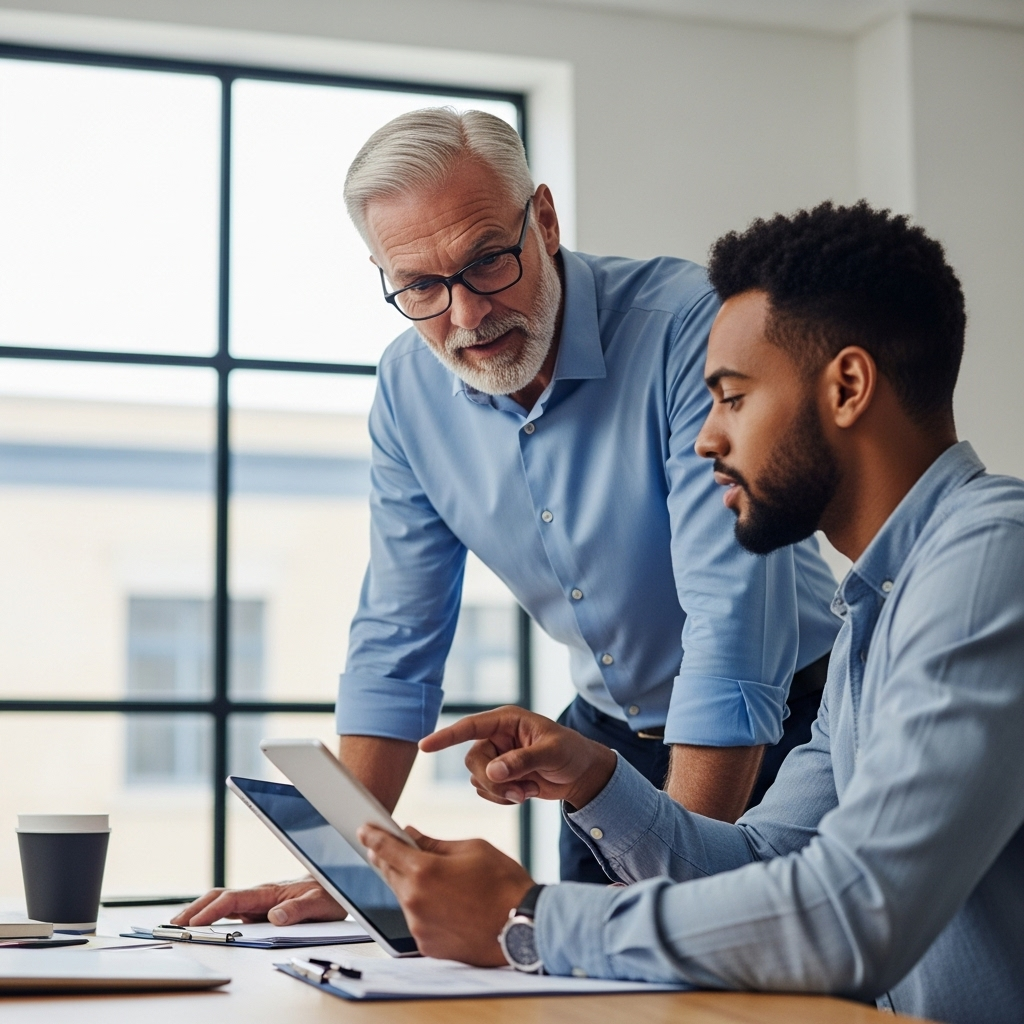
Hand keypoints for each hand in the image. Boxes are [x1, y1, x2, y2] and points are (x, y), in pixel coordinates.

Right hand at [169, 878, 345, 926]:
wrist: (336, 886)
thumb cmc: (329, 892)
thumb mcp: (320, 903)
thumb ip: (299, 910)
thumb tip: (275, 917)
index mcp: (269, 891)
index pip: (234, 899)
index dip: (212, 911)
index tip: (195, 924)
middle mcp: (259, 895)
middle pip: (219, 897)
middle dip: (195, 909)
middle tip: (172, 925)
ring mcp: (258, 901)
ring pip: (222, 903)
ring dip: (199, 911)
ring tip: (177, 925)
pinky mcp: (260, 908)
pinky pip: (231, 911)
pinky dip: (212, 916)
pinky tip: (202, 926)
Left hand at [358, 824, 532, 965]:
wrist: (523, 928)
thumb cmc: (503, 884)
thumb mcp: (472, 849)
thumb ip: (435, 844)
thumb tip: (411, 836)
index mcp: (424, 871)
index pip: (386, 849)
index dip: (373, 836)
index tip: (364, 829)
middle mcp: (414, 900)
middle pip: (389, 873)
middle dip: (387, 858)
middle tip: (387, 847)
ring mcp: (419, 926)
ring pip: (403, 897)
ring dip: (410, 884)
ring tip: (436, 878)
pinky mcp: (426, 945)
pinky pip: (417, 919)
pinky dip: (423, 907)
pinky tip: (445, 902)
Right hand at [420, 705, 616, 807]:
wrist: (582, 775)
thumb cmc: (571, 754)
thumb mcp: (551, 754)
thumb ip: (521, 761)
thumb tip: (493, 772)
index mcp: (507, 720)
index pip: (470, 726)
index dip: (446, 736)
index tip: (425, 746)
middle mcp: (498, 737)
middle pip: (473, 761)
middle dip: (492, 781)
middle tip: (518, 791)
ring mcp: (497, 757)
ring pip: (478, 779)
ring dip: (501, 792)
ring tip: (528, 790)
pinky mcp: (500, 777)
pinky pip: (486, 792)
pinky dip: (504, 798)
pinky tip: (525, 794)